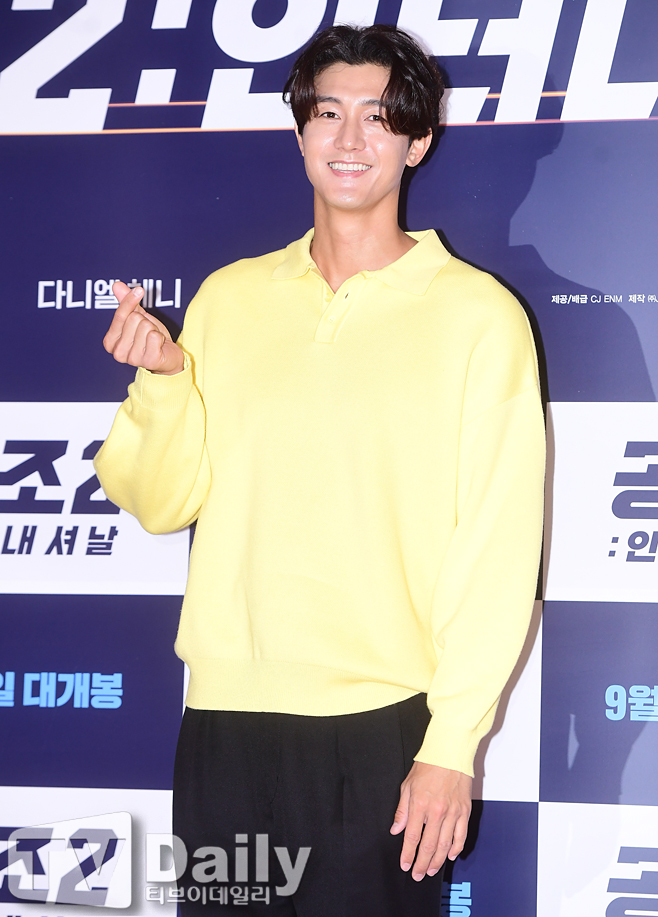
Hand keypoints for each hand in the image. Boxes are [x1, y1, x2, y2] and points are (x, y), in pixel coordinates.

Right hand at [102, 281, 184, 374]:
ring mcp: (133, 359)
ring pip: (146, 326)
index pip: (120, 314)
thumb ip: (126, 303)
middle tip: (148, 333)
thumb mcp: (137, 318)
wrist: (167, 357)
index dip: (131, 300)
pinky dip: (160, 337)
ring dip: (153, 330)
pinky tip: (159, 346)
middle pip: (134, 318)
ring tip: (153, 340)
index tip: (139, 290)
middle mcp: (118, 353)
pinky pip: (155, 336)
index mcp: (110, 342)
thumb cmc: (149, 338)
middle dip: (146, 321)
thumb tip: (117, 285)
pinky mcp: (149, 361)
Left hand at [390, 761, 471, 880]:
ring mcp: (453, 812)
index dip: (408, 854)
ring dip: (437, 860)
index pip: (412, 837)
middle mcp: (437, 811)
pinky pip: (461, 835)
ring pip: (445, 844)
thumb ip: (402, 810)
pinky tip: (450, 856)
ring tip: (431, 870)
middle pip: (428, 845)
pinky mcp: (464, 811)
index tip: (405, 865)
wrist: (450, 752)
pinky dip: (456, 848)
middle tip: (418, 875)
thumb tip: (396, 829)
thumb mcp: (407, 785)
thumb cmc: (428, 765)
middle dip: (422, 863)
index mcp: (420, 805)